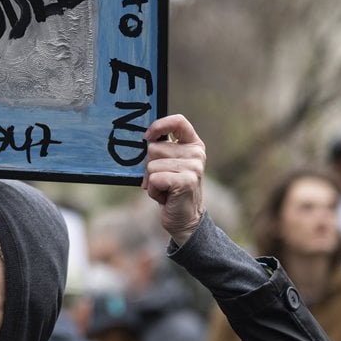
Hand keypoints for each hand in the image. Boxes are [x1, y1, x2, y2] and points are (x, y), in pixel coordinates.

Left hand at [141, 114, 205, 244]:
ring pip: (151, 165)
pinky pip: (154, 179)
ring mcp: (193, 167)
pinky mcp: (186, 181)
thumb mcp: (168, 165)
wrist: (184, 219)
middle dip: (149, 166)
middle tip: (162, 180)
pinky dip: (153, 191)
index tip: (148, 137)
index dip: (159, 125)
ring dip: (151, 181)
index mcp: (193, 145)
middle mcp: (196, 154)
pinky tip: (165, 197)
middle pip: (154, 148)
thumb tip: (144, 138)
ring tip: (165, 189)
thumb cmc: (171, 190)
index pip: (178, 121)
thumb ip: (161, 149)